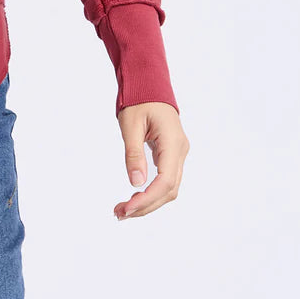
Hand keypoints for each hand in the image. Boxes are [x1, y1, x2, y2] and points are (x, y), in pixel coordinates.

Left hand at [113, 101, 188, 219]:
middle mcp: (180, 151)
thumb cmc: (139, 99)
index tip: (127, 208)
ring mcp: (178, 153)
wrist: (149, 84)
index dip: (148, 199)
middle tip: (119, 214)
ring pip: (168, 188)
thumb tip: (136, 183)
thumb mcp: (130, 124)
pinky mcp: (171, 154)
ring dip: (148, 202)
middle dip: (146, 206)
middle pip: (169, 190)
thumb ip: (133, 153)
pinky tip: (134, 198)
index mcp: (172, 143)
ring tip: (123, 210)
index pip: (165, 182)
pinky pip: (165, 179)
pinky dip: (151, 192)